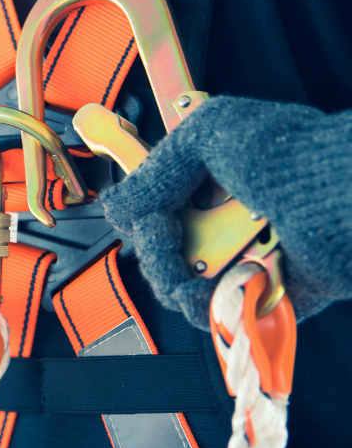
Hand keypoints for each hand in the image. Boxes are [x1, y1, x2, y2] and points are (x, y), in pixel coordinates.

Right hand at [100, 96, 351, 327]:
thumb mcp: (205, 134)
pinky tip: (216, 292)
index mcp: (213, 177)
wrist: (343, 195)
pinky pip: (227, 313)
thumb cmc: (290, 154)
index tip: (149, 216)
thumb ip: (152, 170)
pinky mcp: (270, 292)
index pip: (156, 206)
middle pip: (164, 251)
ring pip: (186, 288)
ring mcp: (248, 256)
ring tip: (190, 279)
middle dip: (155, 253)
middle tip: (167, 240)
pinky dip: (213, 309)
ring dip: (177, 285)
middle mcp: (229, 216)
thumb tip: (117, 206)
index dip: (143, 215)